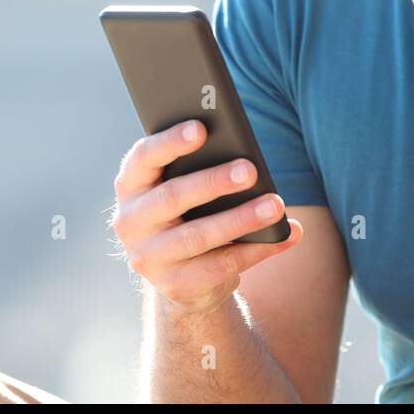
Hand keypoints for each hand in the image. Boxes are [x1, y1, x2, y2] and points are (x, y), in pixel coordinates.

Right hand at [110, 119, 302, 315]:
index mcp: (131, 185)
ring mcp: (148, 257)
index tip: (201, 128)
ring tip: (275, 205)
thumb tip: (246, 158)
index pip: (143, 158)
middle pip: (172, 197)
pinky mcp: (175, 285)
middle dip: (213, 182)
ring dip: (241, 219)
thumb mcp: (183, 187)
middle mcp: (130, 221)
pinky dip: (256, 249)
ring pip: (198, 236)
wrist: (181, 276)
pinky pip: (220, 266)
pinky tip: (283, 236)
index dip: (170, 142)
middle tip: (250, 170)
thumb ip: (201, 166)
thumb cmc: (188, 212)